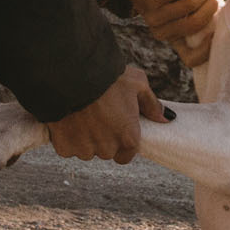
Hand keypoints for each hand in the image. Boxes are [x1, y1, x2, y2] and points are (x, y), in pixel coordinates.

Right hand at [47, 65, 166, 163]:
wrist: (72, 73)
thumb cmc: (109, 77)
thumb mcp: (138, 84)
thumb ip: (152, 104)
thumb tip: (166, 118)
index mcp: (129, 138)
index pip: (126, 155)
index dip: (119, 142)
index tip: (113, 127)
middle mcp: (108, 149)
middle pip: (105, 152)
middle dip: (101, 139)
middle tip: (96, 116)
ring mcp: (84, 149)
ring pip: (85, 151)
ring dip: (83, 139)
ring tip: (81, 115)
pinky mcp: (64, 147)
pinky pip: (67, 148)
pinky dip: (66, 138)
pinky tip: (67, 119)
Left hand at [130, 0, 220, 68]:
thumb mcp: (192, 13)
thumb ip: (207, 20)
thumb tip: (229, 23)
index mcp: (174, 41)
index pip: (190, 59)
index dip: (206, 51)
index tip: (216, 32)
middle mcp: (161, 33)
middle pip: (195, 24)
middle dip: (210, 5)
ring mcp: (153, 18)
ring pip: (188, 5)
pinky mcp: (149, 0)